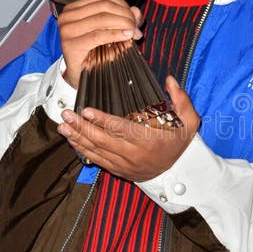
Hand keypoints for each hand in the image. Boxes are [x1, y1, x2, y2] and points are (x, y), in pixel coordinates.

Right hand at [57, 0, 142, 88]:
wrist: (79, 75)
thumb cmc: (92, 53)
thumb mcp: (109, 31)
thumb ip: (122, 19)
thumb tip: (136, 11)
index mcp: (75, 8)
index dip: (123, 5)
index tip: (134, 17)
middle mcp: (68, 16)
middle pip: (104, 6)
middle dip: (125, 16)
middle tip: (135, 27)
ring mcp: (67, 29)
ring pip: (102, 19)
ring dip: (122, 24)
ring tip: (132, 33)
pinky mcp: (70, 44)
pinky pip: (98, 35)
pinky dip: (115, 34)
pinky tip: (125, 37)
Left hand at [57, 77, 200, 181]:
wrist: (180, 171)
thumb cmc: (181, 142)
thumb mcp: (189, 121)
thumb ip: (181, 99)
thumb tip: (169, 79)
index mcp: (148, 140)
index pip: (120, 128)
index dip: (102, 119)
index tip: (86, 110)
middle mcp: (134, 154)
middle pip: (102, 140)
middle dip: (82, 127)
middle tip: (66, 114)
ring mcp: (125, 164)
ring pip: (96, 151)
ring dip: (77, 138)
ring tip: (63, 126)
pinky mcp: (119, 170)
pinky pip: (97, 160)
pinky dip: (83, 150)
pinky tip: (72, 140)